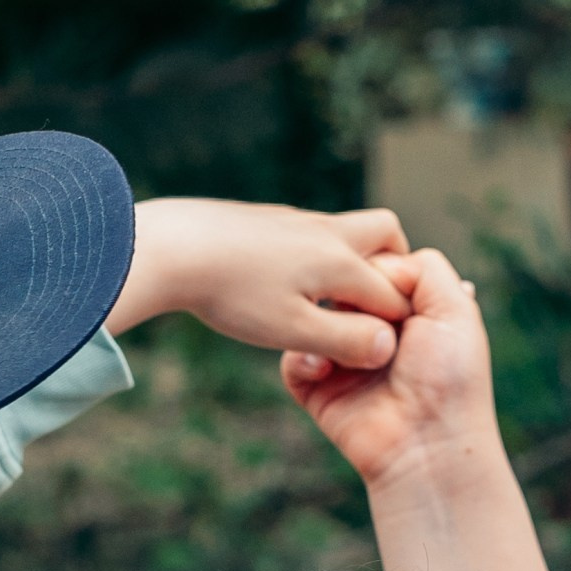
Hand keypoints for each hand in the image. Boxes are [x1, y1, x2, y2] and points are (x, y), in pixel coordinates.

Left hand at [109, 198, 413, 367]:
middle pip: (386, 230)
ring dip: (356, 261)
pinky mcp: (268, 221)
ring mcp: (295, 221)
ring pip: (347, 230)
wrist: (170, 247)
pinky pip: (313, 232)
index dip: (400, 322)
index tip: (394, 349)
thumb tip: (388, 345)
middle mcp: (325, 231)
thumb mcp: (293, 331)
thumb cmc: (232, 293)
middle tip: (381, 305)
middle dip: (396, 265)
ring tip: (335, 302)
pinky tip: (292, 285)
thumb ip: (345, 340)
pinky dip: (321, 256)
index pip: (393, 290)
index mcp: (339, 259)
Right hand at [282, 245, 501, 491]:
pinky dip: (304, 356)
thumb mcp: (454, 310)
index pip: (373, 269)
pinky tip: (324, 363)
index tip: (381, 282)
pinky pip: (293, 360)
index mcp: (406, 312)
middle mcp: (373, 333)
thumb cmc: (450, 378)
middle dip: (346, 293)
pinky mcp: (318, 390)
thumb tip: (378, 264)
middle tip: (360, 310)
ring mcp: (343, 360)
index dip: (372, 269)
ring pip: (313, 318)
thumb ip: (423, 268)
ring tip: (347, 335)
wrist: (430, 444)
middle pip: (339, 289)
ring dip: (327, 321)